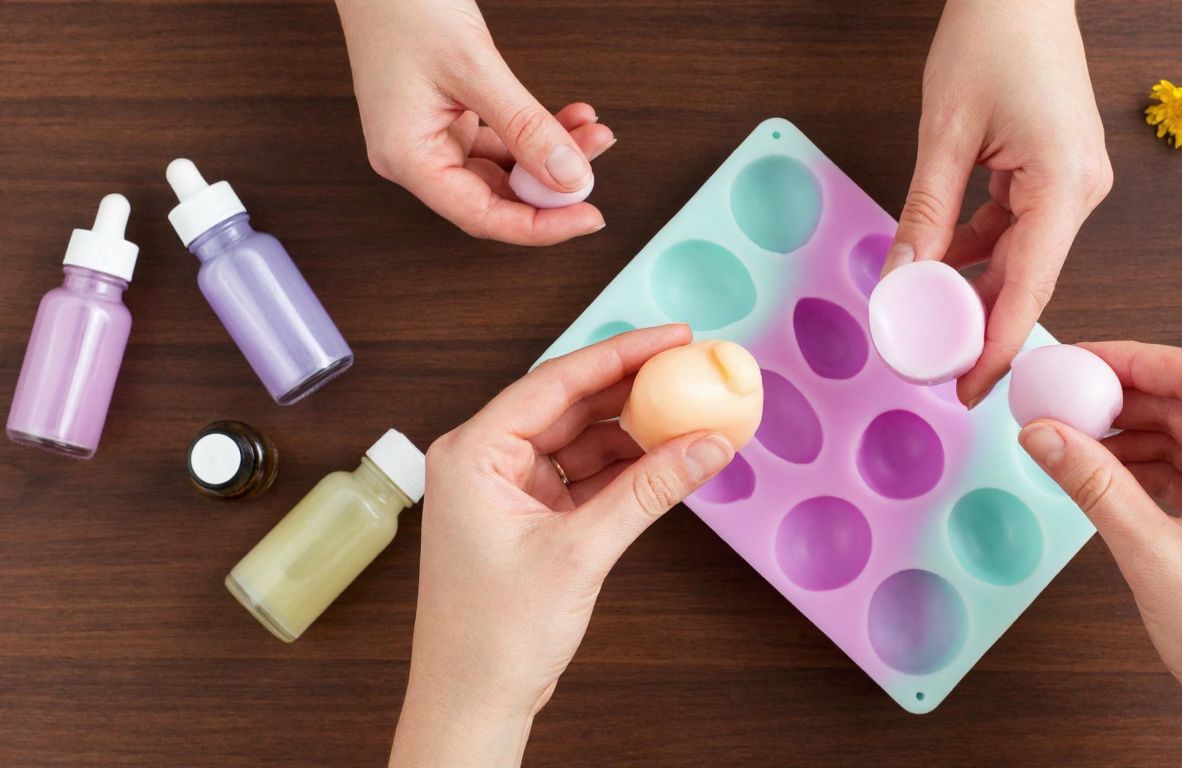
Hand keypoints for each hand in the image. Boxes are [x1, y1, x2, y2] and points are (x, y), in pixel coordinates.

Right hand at [335, 0, 613, 244]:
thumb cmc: (402, 6)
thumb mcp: (473, 68)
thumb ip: (524, 127)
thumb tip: (569, 175)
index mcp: (406, 157)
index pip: (481, 216)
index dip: (540, 226)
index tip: (587, 216)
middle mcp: (415, 156)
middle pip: (496, 197)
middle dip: (553, 184)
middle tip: (595, 165)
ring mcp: (432, 138)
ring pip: (505, 170)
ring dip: (551, 155)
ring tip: (592, 132)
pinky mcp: (447, 118)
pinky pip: (501, 141)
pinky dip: (535, 133)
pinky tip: (568, 119)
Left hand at [389, 325, 734, 766]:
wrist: (472, 704)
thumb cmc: (493, 636)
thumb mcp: (580, 552)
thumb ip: (648, 492)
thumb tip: (706, 445)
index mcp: (473, 452)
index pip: (555, 382)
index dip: (620, 355)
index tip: (673, 337)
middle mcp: (484, 461)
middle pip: (570, 406)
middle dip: (632, 390)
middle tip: (691, 370)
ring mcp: (506, 491)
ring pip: (581, 442)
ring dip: (635, 433)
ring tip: (692, 416)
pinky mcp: (528, 519)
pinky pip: (584, 478)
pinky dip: (625, 471)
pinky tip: (668, 461)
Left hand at [884, 0, 1111, 406]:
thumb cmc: (992, 38)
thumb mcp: (945, 136)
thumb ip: (924, 215)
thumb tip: (902, 281)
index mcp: (1064, 183)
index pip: (1030, 286)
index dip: (999, 346)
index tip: (971, 390)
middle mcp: (1082, 190)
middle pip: (1028, 279)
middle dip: (983, 327)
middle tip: (939, 370)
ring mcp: (1074, 183)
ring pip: (1022, 258)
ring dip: (976, 289)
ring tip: (931, 325)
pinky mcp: (1057, 174)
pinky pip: (1019, 230)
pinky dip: (982, 252)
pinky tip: (944, 270)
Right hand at [1018, 342, 1181, 766]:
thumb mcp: (1149, 553)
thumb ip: (1091, 483)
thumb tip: (1043, 433)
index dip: (1132, 358)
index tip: (1079, 359)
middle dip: (1124, 400)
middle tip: (1063, 399)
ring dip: (1135, 437)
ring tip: (1074, 441)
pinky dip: (1155, 468)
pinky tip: (1109, 475)